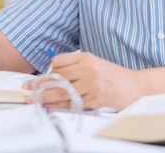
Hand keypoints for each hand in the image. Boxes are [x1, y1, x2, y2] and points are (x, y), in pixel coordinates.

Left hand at [26, 52, 140, 110]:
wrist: (137, 87)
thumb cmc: (114, 77)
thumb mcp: (95, 64)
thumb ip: (76, 67)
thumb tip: (51, 75)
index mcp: (87, 57)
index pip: (58, 62)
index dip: (48, 71)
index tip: (39, 79)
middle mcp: (89, 68)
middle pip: (57, 77)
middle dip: (40, 85)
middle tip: (27, 91)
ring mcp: (93, 84)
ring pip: (61, 92)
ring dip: (45, 98)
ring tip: (34, 100)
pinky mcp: (96, 99)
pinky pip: (72, 103)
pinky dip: (60, 106)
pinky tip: (52, 107)